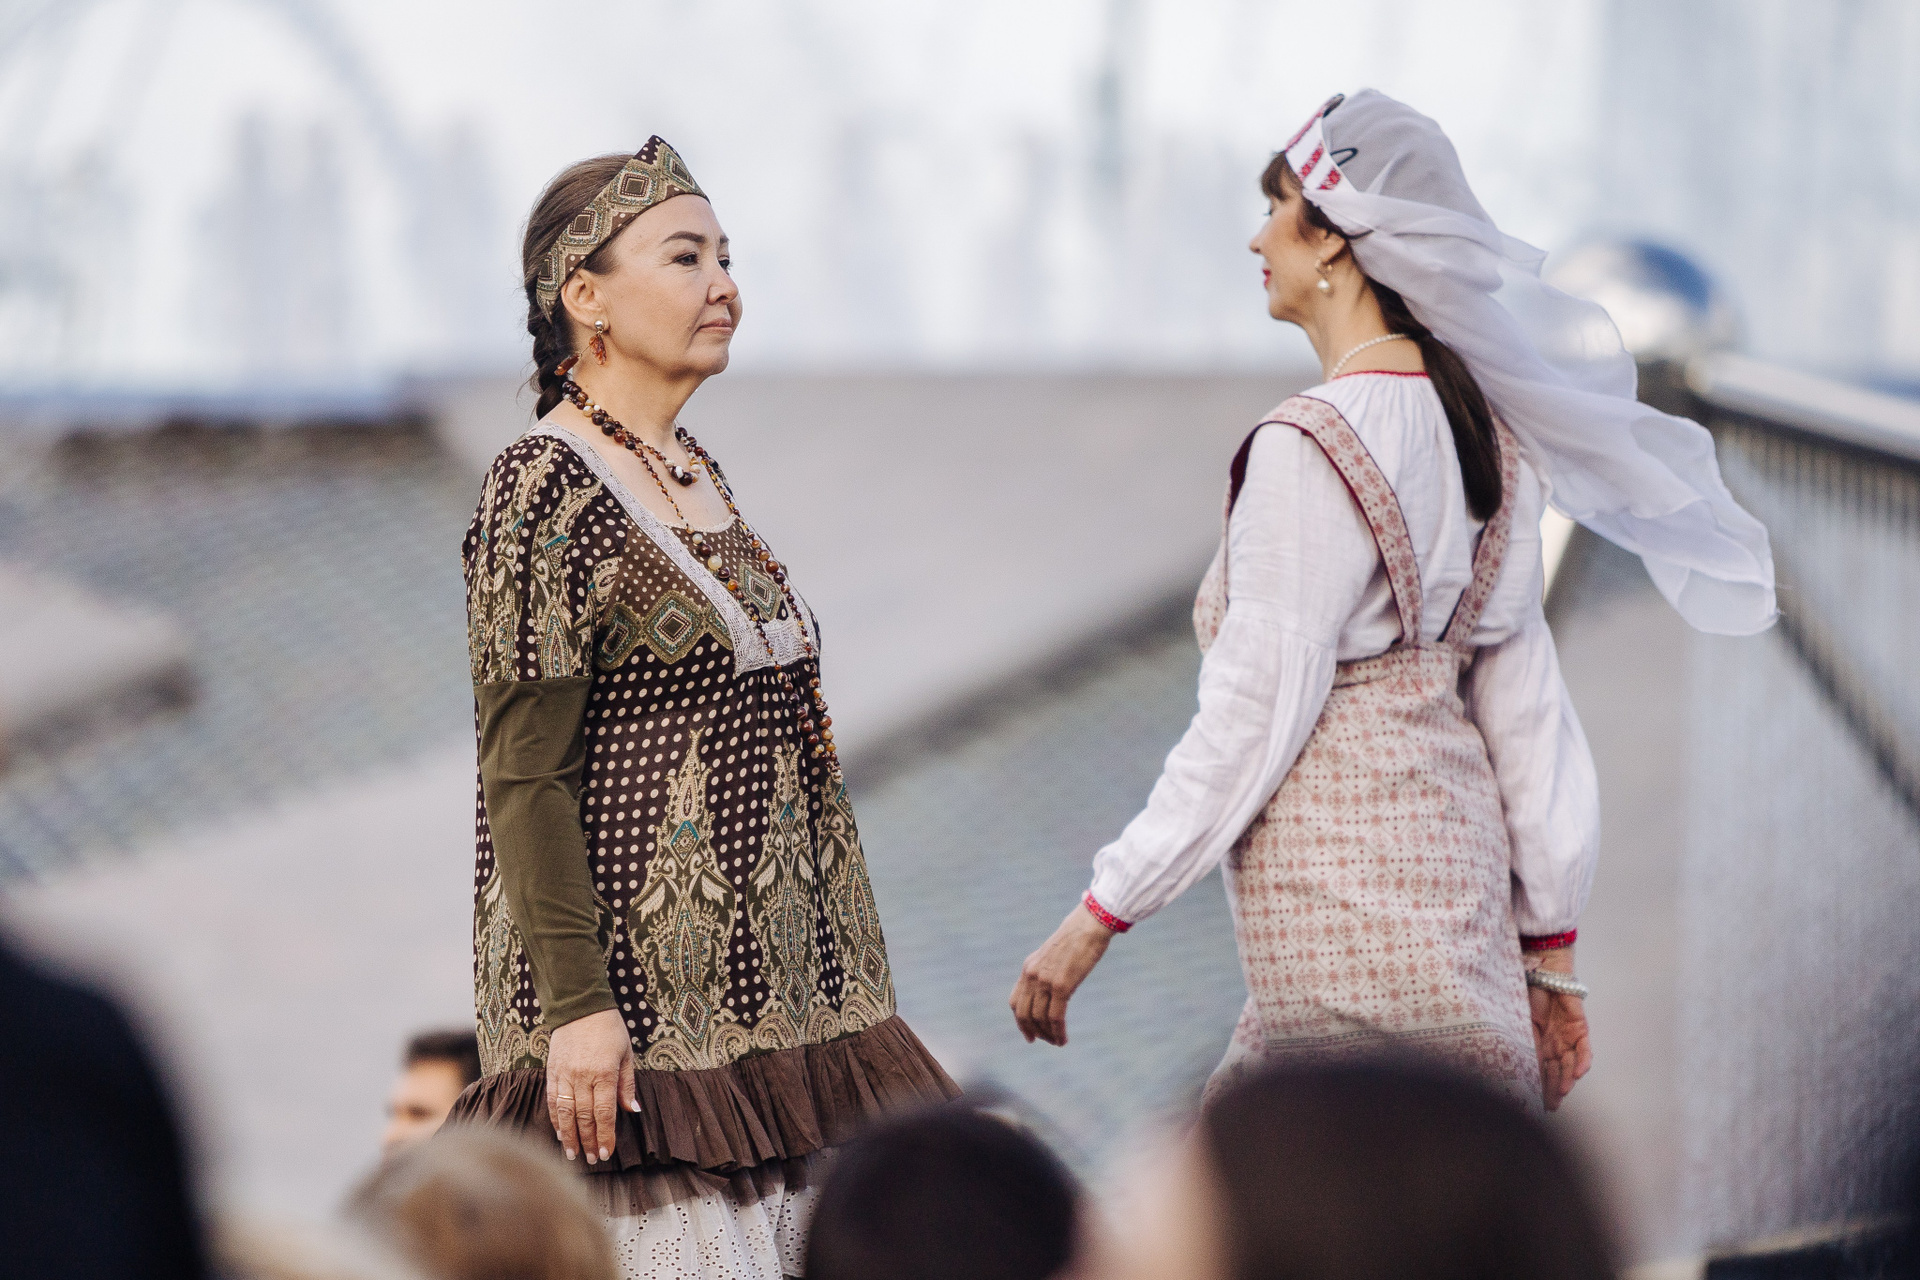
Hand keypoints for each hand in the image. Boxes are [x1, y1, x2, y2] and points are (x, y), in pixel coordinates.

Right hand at [545, 1007, 638, 1163]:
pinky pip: (551, 1100)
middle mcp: (583, 1077)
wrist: (580, 1006)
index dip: (604, 1136)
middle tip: (590, 1160)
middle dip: (587, 1141)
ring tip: (571, 1155)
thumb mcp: (626, 1053)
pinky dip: (555, 1119)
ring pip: (564, 1113)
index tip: (605, 1153)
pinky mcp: (552, 1071)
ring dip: (568, 1136)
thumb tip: (633, 1111)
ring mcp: (565, 1075)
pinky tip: (559, 1133)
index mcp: (604, 1073)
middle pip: (584, 1117)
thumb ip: (627, 1084)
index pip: (604, 1113)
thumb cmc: (609, 1029)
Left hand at [1010, 903, 1116, 1046]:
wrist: (1089, 924)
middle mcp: (1032, 975)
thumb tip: (1051, 988)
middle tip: (1046, 1041)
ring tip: (1059, 1042)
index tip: (1030, 1034)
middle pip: (1024, 1014)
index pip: (1015, 1002)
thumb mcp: (1054, 955)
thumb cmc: (1077, 937)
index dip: (1020, 1021)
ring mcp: (1045, 980)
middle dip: (1034, 1032)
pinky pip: (1055, 1017)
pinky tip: (1063, 1039)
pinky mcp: (1062, 985)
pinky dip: (1058, 1032)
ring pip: (1040, 1018)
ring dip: (1048, 1035)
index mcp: (1028, 967)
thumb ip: (1047, 970)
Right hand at [1526, 945, 1591, 1110]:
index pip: (1539, 1070)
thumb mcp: (1518, 1020)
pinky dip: (1582, 1062)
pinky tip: (1578, 1074)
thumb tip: (1511, 1064)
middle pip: (1556, 1071)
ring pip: (1570, 1064)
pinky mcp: (1580, 1027)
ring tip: (1562, 1093)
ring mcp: (1568, 1036)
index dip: (1538, 1087)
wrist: (1542, 967)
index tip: (1534, 1104)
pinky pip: (1584, 1049)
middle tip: (1549, 1107)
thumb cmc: (1525, 991)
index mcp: (1537, 1042)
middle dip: (1553, 1089)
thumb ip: (1520, 1040)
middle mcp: (1554, 1042)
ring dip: (1566, 1079)